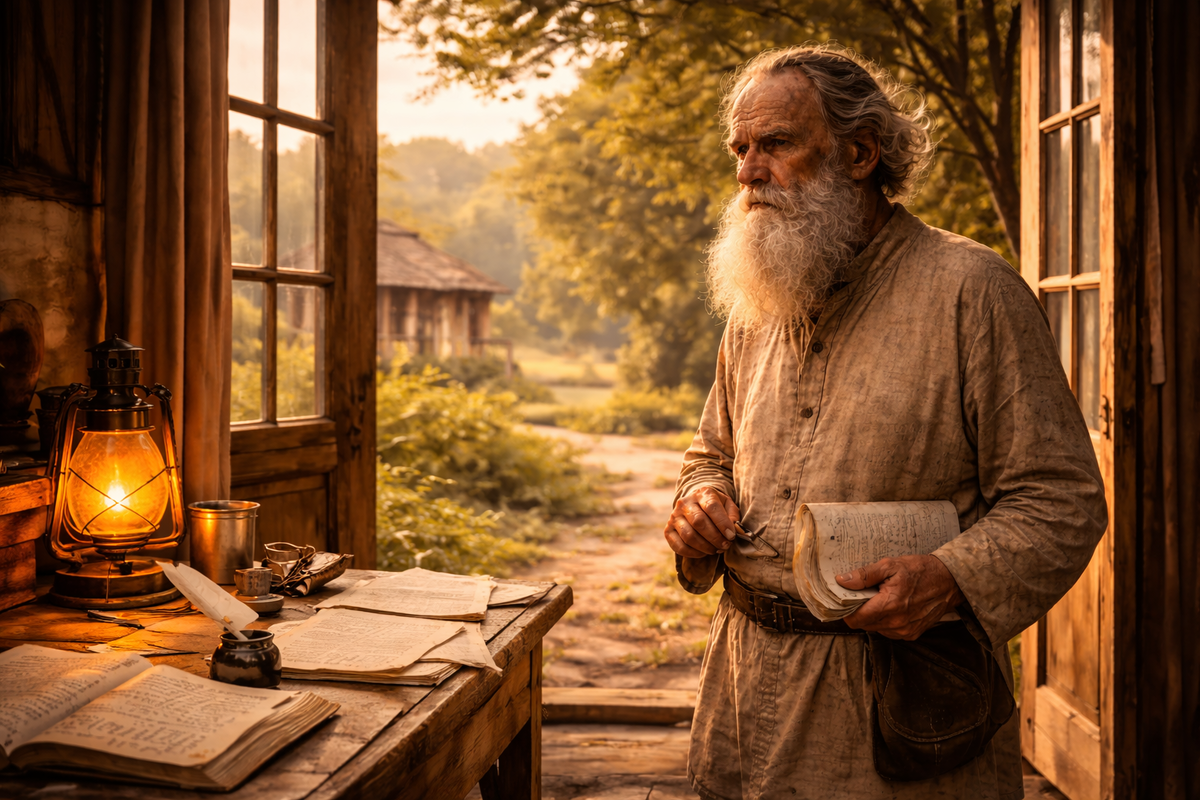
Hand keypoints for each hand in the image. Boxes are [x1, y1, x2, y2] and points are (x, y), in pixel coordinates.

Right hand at [663, 487, 739, 557]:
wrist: (696, 505)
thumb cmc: (715, 507)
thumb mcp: (727, 505)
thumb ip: (733, 516)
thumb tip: (734, 530)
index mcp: (702, 493)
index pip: (711, 507)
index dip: (722, 524)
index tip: (731, 536)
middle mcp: (685, 503)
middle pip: (699, 522)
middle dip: (715, 537)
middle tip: (725, 545)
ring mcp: (674, 516)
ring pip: (689, 536)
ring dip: (705, 547)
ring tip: (716, 549)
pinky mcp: (668, 530)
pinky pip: (679, 546)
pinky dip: (693, 553)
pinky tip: (703, 553)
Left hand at [837, 555, 964, 640]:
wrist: (949, 581)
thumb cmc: (920, 571)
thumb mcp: (890, 565)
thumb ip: (864, 575)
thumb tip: (842, 581)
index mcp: (889, 605)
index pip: (855, 619)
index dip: (846, 610)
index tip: (844, 599)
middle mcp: (896, 623)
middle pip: (863, 624)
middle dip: (859, 611)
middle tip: (864, 594)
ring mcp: (904, 631)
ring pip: (875, 628)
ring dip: (873, 616)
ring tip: (880, 598)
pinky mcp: (911, 635)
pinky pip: (888, 631)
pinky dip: (885, 621)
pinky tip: (892, 607)